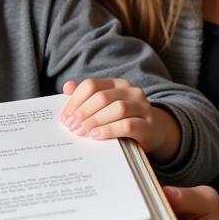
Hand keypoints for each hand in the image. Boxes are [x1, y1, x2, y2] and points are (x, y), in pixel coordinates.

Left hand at [61, 78, 180, 160]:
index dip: (75, 100)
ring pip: (116, 108)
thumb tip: (67, 87)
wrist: (153, 132)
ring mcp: (142, 107)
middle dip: (83, 112)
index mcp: (117, 83)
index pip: (91, 85)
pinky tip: (96, 136)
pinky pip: (127, 125)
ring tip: (82, 132)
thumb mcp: (105, 107)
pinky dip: (109, 130)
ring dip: (95, 121)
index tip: (65, 117)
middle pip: (102, 97)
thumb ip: (86, 96)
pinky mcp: (148, 125)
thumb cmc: (122, 119)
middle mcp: (131, 91)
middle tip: (71, 127)